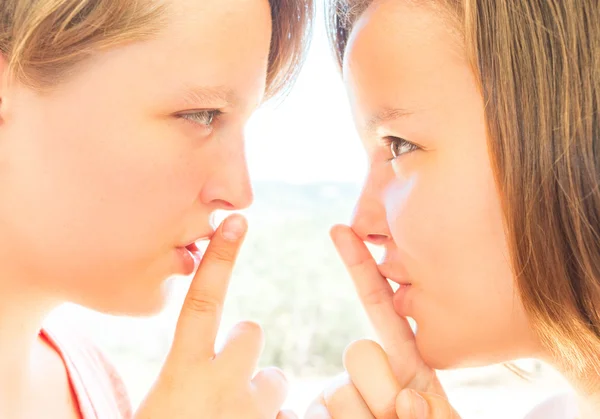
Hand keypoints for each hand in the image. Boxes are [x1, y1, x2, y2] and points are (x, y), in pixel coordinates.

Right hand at [135, 214, 294, 418]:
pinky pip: (288, 414)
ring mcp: (248, 413)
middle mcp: (218, 387)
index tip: (236, 221)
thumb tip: (209, 359)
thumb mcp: (165, 401)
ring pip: (275, 379)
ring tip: (237, 416)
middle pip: (250, 332)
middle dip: (242, 346)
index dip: (220, 259)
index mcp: (181, 374)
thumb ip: (187, 373)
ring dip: (262, 394)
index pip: (202, 303)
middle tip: (226, 381)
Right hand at [305, 225, 459, 418]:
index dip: (359, 266)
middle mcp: (365, 372)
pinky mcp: (313, 416)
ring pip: (337, 395)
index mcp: (404, 361)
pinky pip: (305, 413)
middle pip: (358, 355)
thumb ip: (430, 411)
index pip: (377, 303)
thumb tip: (409, 399)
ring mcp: (338, 396)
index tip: (338, 229)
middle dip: (383, 394)